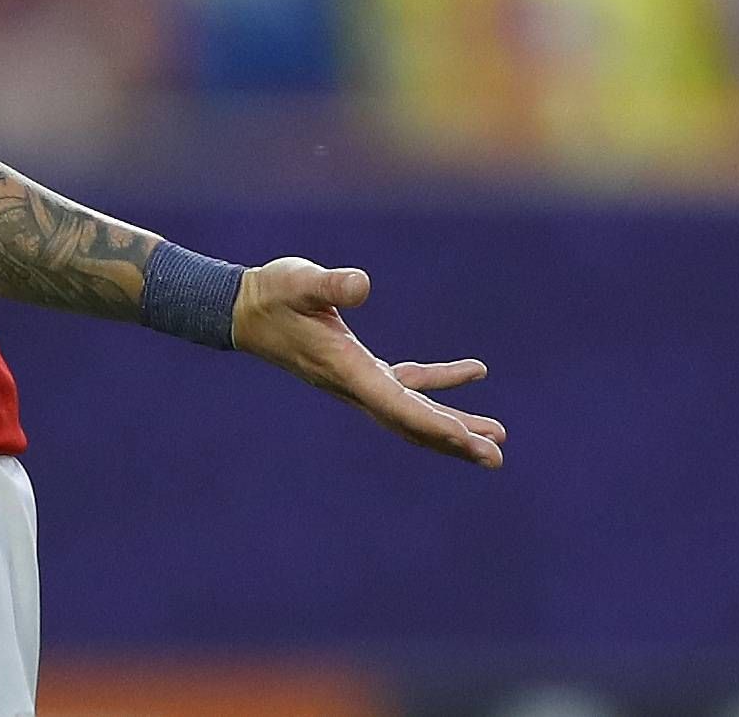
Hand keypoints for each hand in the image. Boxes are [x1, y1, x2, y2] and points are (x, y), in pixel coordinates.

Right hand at [232, 257, 504, 468]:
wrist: (244, 309)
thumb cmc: (272, 293)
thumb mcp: (299, 282)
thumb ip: (329, 284)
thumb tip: (362, 284)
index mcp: (346, 369)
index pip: (398, 406)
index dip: (436, 425)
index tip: (469, 442)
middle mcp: (354, 385)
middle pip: (410, 423)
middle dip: (452, 441)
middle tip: (494, 457)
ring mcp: (358, 381)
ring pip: (412, 413)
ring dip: (451, 425)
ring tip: (495, 435)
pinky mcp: (360, 367)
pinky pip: (407, 384)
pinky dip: (439, 384)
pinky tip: (473, 372)